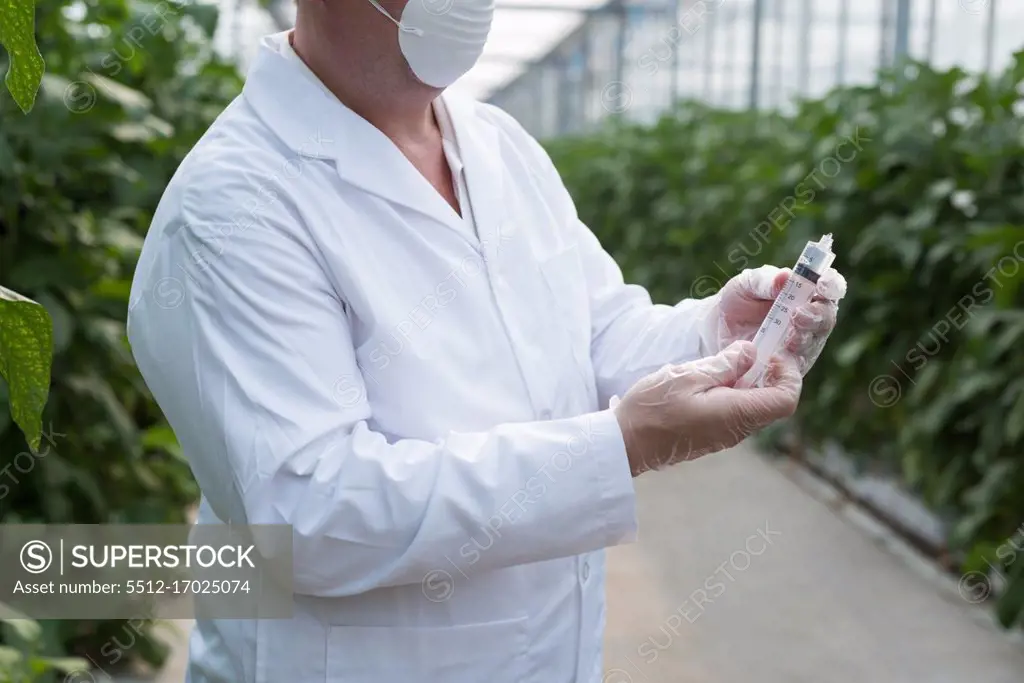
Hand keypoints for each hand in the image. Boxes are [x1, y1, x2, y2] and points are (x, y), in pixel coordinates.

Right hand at [612, 341, 800, 475]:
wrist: (625, 444)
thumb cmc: (652, 409)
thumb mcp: (687, 375)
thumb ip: (724, 364)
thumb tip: (751, 353)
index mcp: (736, 413)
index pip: (786, 399)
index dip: (788, 374)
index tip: (771, 354)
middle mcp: (737, 430)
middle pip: (772, 402)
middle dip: (768, 373)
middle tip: (750, 349)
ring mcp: (724, 436)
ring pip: (753, 406)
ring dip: (748, 382)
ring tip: (726, 361)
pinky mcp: (712, 436)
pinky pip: (735, 413)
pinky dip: (734, 393)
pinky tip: (710, 379)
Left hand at [702, 265, 846, 375]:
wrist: (717, 329)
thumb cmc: (737, 300)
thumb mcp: (745, 285)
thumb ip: (765, 281)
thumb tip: (786, 276)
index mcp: (806, 291)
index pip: (830, 286)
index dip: (831, 284)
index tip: (822, 284)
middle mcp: (811, 318)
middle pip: (827, 317)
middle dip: (816, 315)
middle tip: (798, 314)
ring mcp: (803, 343)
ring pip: (814, 342)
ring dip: (804, 338)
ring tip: (788, 336)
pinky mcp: (791, 366)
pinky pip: (796, 365)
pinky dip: (789, 360)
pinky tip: (777, 356)